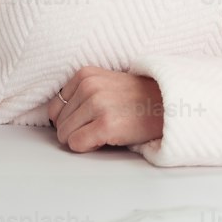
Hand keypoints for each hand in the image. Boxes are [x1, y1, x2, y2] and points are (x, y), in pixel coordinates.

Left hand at [46, 66, 163, 152]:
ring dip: (83, 139)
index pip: (54, 108)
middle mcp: (88, 86)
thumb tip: (54, 118)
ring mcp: (97, 104)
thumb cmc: (135, 98)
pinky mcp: (106, 124)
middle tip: (100, 126)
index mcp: (84, 74)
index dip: (70, 120)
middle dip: (75, 131)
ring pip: (65, 136)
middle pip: (59, 124)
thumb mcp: (103, 83)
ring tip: (105, 130)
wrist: (167, 103)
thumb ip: (79, 94)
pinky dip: (89, 146)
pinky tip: (106, 138)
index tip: (88, 120)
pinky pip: (77, 144)